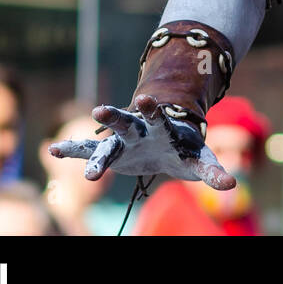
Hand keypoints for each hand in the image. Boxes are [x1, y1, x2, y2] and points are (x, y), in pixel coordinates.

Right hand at [47, 94, 235, 189]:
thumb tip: (231, 184)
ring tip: (59, 148)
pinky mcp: (110, 153)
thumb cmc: (185, 151)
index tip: (148, 99)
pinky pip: (87, 152)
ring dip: (84, 145)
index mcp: (162, 129)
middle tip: (99, 111)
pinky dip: (70, 151)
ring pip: (102, 142)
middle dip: (114, 117)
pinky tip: (51, 150)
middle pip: (126, 122)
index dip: (154, 110)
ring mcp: (122, 142)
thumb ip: (213, 171)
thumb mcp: (200, 161)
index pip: (159, 118)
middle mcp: (138, 131)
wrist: (168, 146)